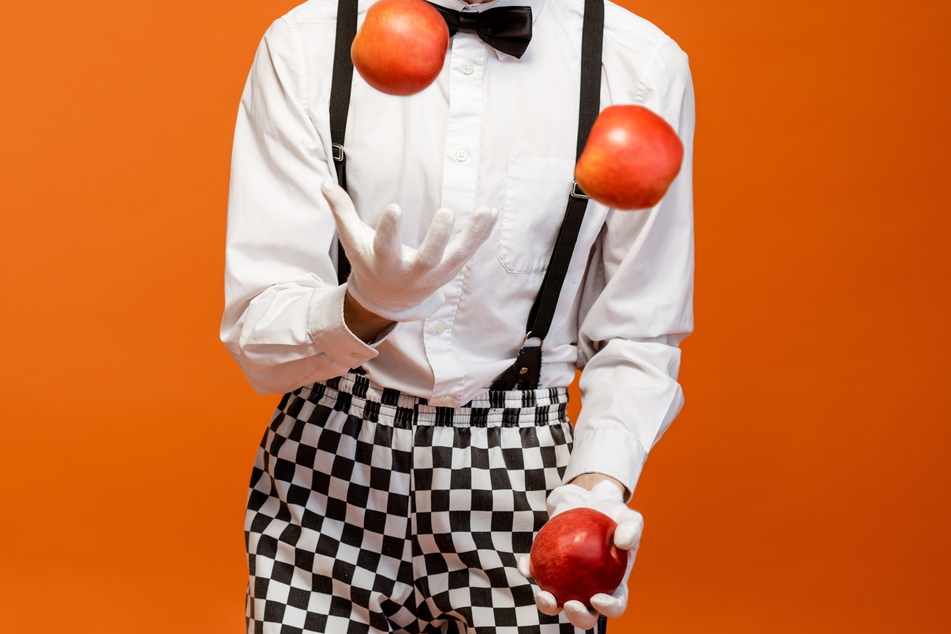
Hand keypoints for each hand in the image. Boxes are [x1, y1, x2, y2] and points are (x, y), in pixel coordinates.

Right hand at [321, 182, 496, 321]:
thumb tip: (324, 184)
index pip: (385, 247)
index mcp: (384, 263)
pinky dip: (481, 233)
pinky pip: (468, 252)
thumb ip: (342, 212)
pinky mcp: (450, 271)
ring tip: (484, 211)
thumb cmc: (370, 262)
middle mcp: (411, 272)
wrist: (389, 300)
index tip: (395, 207)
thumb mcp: (353, 241)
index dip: (389, 229)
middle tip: (446, 213)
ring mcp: (434, 274)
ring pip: (455, 257)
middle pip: (427, 259)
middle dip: (437, 238)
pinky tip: (491, 212)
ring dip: (471, 235)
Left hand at [517, 480, 643, 628]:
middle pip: (584, 613)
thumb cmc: (612, 513)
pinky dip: (529, 570)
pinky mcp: (547, 565)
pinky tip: (525, 567)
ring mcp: (566, 580)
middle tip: (570, 604)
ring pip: (556, 601)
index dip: (607, 609)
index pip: (614, 604)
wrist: (588, 499)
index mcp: (613, 583)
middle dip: (577, 617)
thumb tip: (622, 542)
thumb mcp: (628, 516)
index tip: (597, 598)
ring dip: (548, 605)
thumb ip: (632, 528)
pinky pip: (535, 571)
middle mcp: (589, 588)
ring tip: (543, 595)